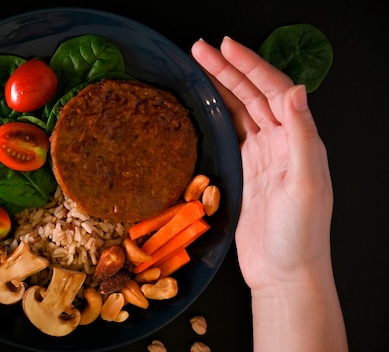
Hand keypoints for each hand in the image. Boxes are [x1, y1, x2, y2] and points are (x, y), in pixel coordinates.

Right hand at [192, 37, 333, 290]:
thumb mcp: (307, 185)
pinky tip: (203, 105)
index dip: (251, 67)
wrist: (284, 273)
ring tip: (198, 67)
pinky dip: (217, 116)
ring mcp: (262, 157)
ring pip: (240, 111)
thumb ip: (303, 137)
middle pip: (254, 95)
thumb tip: (296, 92)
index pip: (275, 91)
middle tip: (200, 49)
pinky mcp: (245, 172)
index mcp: (300, 140)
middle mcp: (282, 143)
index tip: (226, 48)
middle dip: (228, 70)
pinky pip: (230, 134)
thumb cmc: (301, 234)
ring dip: (221, 88)